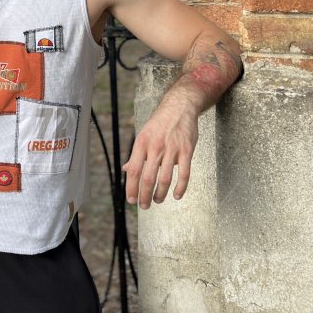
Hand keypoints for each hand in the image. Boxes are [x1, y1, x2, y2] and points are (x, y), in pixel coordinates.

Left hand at [122, 89, 198, 208]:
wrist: (179, 107)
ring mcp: (172, 149)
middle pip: (148, 178)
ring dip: (160, 194)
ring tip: (157, 200)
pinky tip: (177, 195)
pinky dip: (181, 188)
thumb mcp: (143, 134)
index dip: (131, 187)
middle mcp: (155, 147)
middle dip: (145, 196)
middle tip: (144, 205)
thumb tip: (125, 169)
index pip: (133, 170)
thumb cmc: (160, 122)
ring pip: (165, 179)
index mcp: (142, 143)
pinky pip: (184, 174)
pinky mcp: (187, 150)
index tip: (131, 199)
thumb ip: (136, 154)